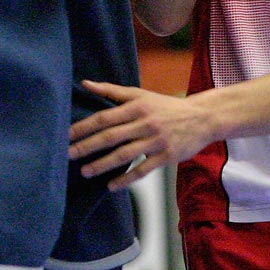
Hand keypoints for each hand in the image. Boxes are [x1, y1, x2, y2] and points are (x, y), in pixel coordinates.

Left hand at [68, 80, 213, 189]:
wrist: (202, 117)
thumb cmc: (165, 106)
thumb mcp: (140, 95)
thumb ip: (111, 91)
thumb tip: (84, 83)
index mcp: (136, 106)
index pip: (104, 117)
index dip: (84, 126)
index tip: (67, 135)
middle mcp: (145, 123)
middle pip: (111, 136)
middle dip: (87, 146)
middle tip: (67, 155)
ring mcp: (156, 140)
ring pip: (124, 154)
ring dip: (102, 164)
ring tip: (84, 172)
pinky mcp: (167, 156)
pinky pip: (143, 170)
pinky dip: (126, 179)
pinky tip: (111, 185)